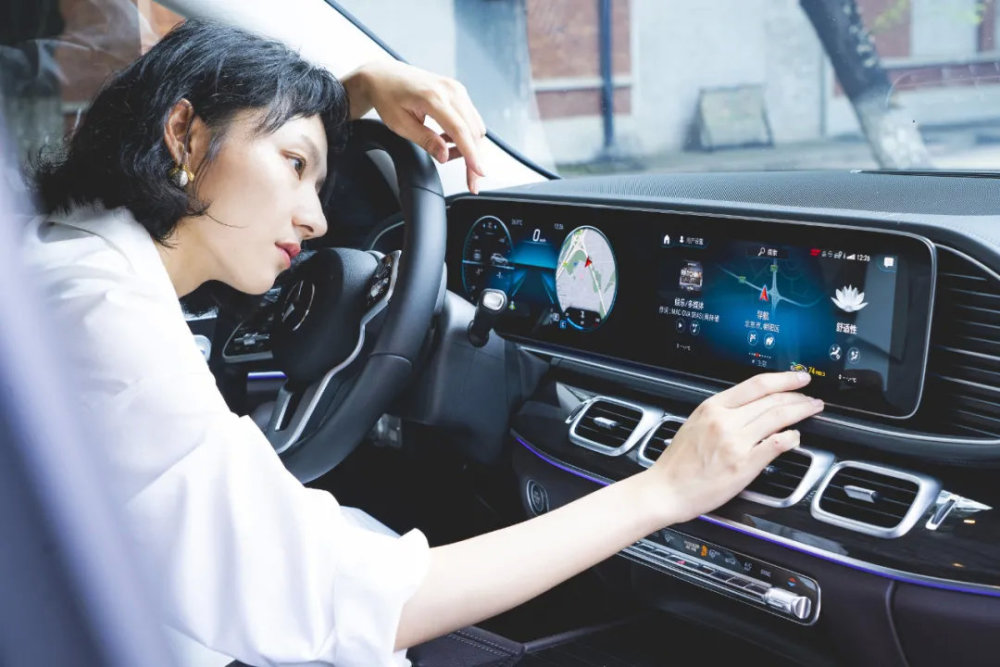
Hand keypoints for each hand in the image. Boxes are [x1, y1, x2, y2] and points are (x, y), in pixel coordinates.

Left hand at [343, 61, 486, 193]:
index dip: (471, 154)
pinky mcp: (457, 92)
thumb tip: (445, 156)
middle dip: (474, 157)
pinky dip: (465, 134)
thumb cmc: (388, 96)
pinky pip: (470, 118)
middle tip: (470, 180)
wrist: (384, 76)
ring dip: (470, 146)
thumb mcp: (400, 125)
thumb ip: (425, 141)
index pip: (460, 130)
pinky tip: (449, 141)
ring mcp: (456, 89)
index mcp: (433, 97)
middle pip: (473, 130)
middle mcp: (449, 90)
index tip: (478, 171)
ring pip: (475, 126)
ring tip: (448, 154)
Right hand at [646, 371, 823, 523]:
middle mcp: (724, 421)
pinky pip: (776, 444)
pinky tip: (796, 437)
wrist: (666, 490)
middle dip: (798, 396)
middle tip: (811, 398)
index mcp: (712, 407)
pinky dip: (791, 438)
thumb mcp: (695, 424)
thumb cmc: (677, 463)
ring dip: (801, 412)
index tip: (798, 378)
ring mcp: (735, 442)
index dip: (784, 378)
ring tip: (812, 410)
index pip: (757, 384)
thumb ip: (721, 413)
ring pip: (778, 417)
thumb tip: (749, 409)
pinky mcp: (743, 464)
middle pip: (771, 399)